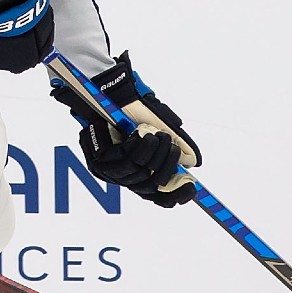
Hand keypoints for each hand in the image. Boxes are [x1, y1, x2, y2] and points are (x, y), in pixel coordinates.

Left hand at [49, 51, 200, 206]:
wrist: (111, 94)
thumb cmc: (136, 112)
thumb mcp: (162, 127)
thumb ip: (177, 144)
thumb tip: (195, 162)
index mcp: (142, 176)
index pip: (160, 197)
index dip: (177, 195)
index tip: (193, 186)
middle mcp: (126, 178)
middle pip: (151, 184)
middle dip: (165, 161)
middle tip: (169, 141)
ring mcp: (109, 172)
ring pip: (136, 170)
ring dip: (150, 150)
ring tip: (153, 132)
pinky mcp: (96, 159)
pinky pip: (120, 157)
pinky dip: (134, 143)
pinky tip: (135, 131)